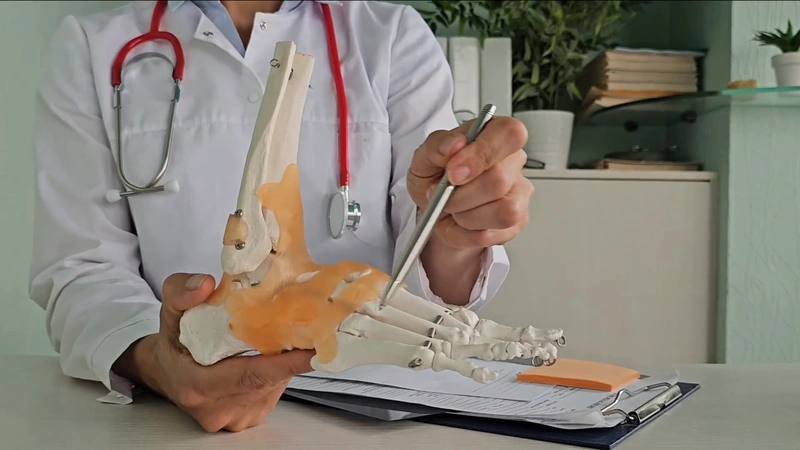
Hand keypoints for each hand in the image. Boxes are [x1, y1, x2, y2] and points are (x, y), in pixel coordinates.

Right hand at [112, 273, 314, 432]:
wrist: (167, 375)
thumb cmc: (174, 341)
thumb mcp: (169, 311)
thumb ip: (180, 293)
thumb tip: (207, 283)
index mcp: (196, 385)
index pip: (249, 376)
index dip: (284, 364)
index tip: (314, 350)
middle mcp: (218, 409)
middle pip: (268, 380)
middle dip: (292, 354)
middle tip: (313, 326)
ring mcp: (235, 418)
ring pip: (274, 386)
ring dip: (287, 361)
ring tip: (295, 334)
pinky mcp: (248, 418)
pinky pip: (273, 392)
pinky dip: (280, 371)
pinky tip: (278, 353)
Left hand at [407, 116, 533, 249]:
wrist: (434, 207)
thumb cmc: (435, 176)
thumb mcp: (424, 156)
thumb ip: (437, 146)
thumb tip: (455, 144)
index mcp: (495, 135)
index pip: (509, 134)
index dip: (481, 155)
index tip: (453, 173)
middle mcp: (513, 162)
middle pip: (499, 181)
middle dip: (460, 196)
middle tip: (442, 196)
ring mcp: (519, 194)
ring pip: (503, 212)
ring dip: (465, 217)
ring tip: (452, 210)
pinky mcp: (517, 222)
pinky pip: (491, 235)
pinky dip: (464, 234)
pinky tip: (458, 224)